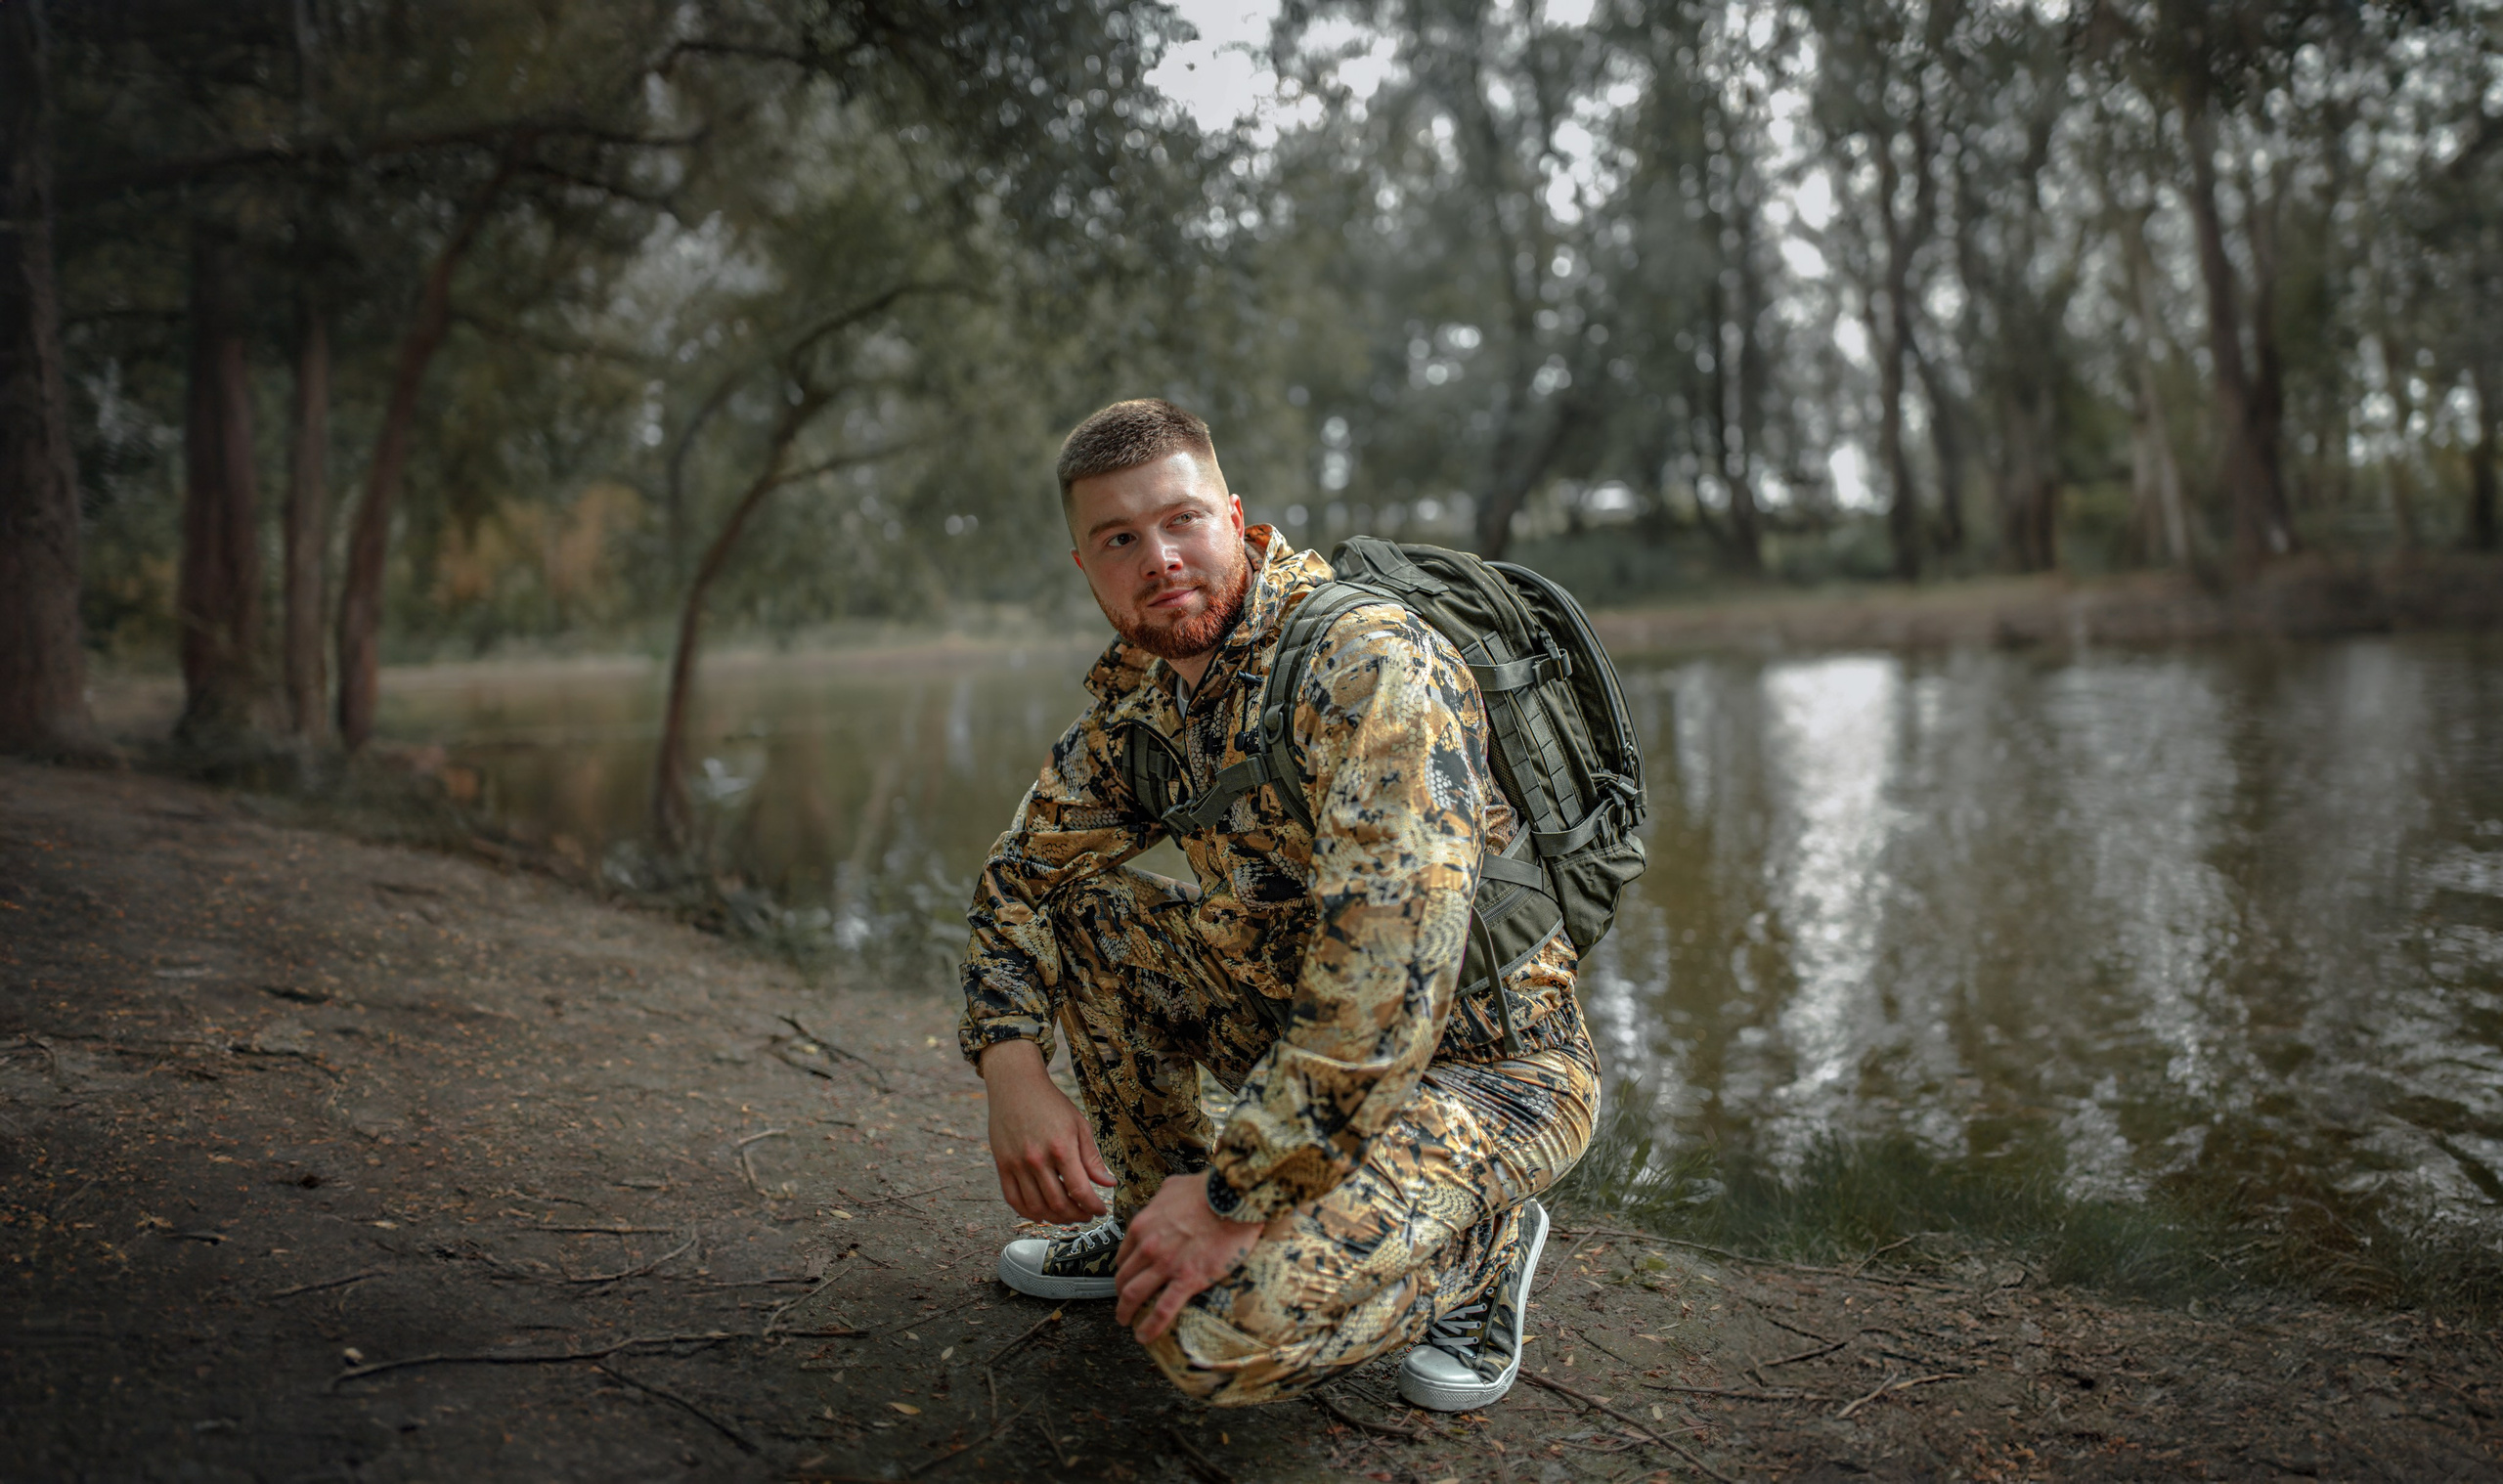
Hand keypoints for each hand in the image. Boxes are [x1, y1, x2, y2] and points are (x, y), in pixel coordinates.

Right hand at [979, 1039, 1113, 1223]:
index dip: (1094, 1206)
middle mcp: (1037, 1159)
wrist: (1015, 1085)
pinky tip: (1042, 1213)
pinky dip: (1028, 1213)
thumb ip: (1092, 1158)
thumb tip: (1109, 1184)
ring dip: (1055, 1219)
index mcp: (1061, 1147)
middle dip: (1077, 1216)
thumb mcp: (1079, 1125)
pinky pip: (1013, 1200)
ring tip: (1068, 1215)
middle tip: (1086, 1215)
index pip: (1080, 1190)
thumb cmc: (1050, 1103)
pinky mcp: (1002, 1165)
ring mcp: (1017, 1164)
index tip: (1101, 1210)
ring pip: (1036, 1207)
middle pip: (1059, 1204)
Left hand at [1114, 1171, 1261, 1344]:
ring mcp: (1166, 1265)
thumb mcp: (1172, 1187)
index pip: (1124, 1255)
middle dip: (1121, 1294)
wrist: (1231, 1197)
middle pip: (1124, 1278)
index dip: (1124, 1270)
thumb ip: (1161, 1199)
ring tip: (1127, 1322)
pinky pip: (1163, 1310)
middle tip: (1125, 1303)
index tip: (1127, 1278)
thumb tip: (1162, 1201)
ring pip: (1135, 1296)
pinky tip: (1144, 1336)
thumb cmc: (1206, 1189)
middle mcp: (1148, 1247)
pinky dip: (1150, 1327)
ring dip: (1126, 1312)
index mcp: (1143, 1225)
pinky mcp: (1188, 1280)